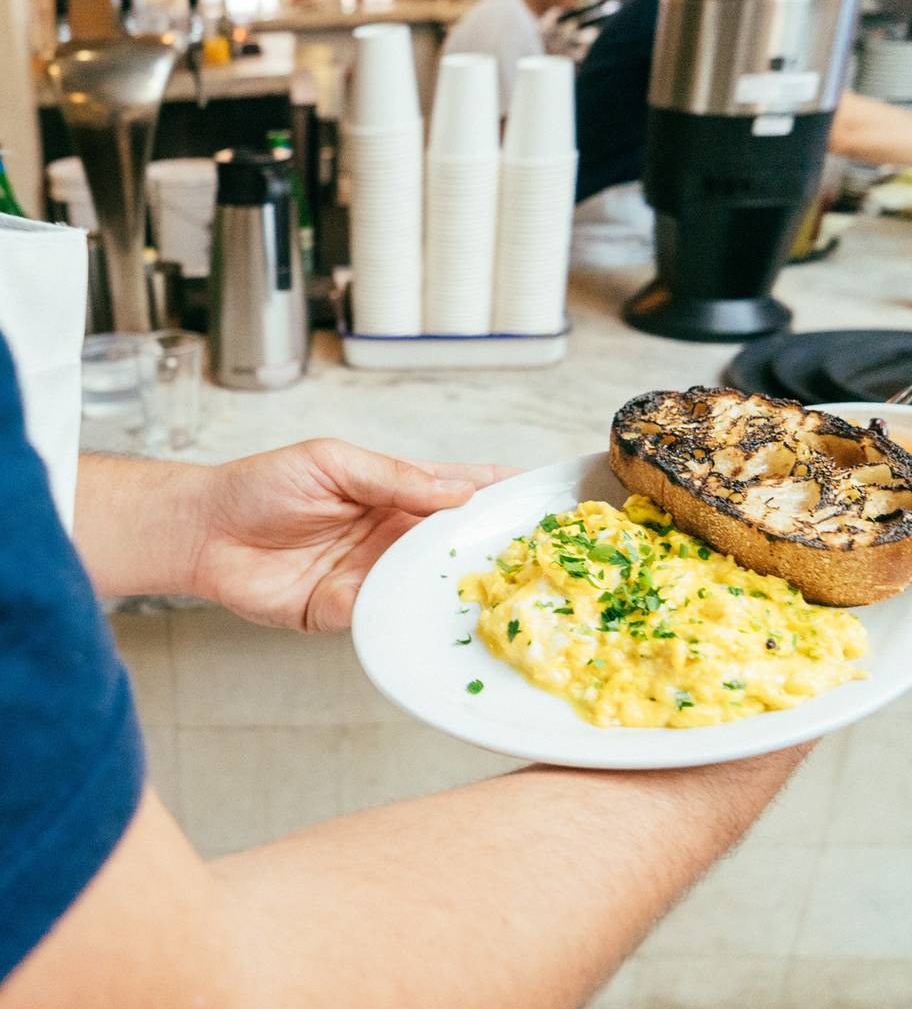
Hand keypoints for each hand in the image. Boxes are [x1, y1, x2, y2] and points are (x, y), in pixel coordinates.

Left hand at [189, 440, 511, 631]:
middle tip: (542, 551)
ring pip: (432, 580)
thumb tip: (460, 490)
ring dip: (465, 583)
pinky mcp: (349, 610)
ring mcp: (374, 574)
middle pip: (455, 540)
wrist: (203, 532)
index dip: (499, 489)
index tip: (542, 492)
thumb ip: (395, 478)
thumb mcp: (333, 463)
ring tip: (510, 586)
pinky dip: (419, 614)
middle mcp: (392, 534)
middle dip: (495, 543)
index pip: (459, 488)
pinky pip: (393, 613)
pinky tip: (449, 615)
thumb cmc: (263, 486)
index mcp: (394, 490)